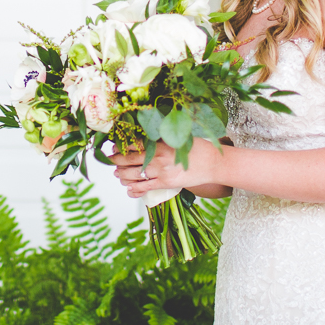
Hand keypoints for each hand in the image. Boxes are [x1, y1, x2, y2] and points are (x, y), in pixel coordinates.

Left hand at [109, 138, 223, 198]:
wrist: (213, 163)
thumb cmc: (197, 148)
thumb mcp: (178, 136)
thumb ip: (161, 136)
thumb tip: (144, 134)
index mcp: (160, 142)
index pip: (133, 143)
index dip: (121, 145)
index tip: (113, 145)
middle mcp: (158, 156)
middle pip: (129, 158)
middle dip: (116, 160)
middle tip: (110, 159)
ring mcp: (161, 171)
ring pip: (133, 174)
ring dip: (122, 175)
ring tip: (118, 174)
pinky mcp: (166, 183)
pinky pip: (145, 188)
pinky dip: (134, 190)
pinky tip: (129, 190)